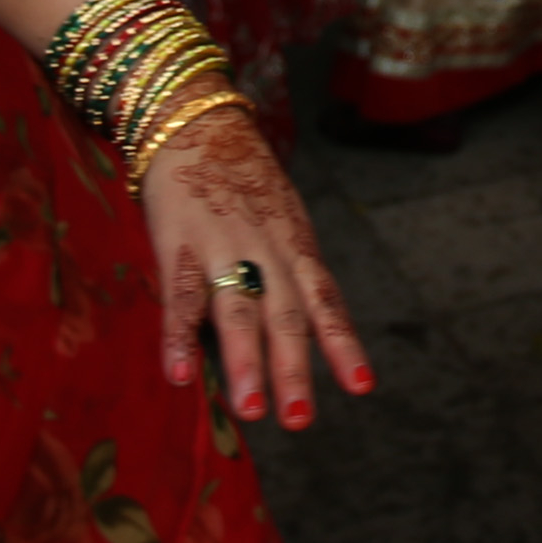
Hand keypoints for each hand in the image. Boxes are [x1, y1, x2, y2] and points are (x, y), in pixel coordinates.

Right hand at [139, 99, 371, 427]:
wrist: (198, 122)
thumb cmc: (242, 185)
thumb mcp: (280, 223)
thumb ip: (284, 278)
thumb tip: (290, 341)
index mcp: (295, 247)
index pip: (326, 303)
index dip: (343, 345)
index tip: (362, 388)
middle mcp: (266, 251)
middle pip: (285, 316)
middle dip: (293, 369)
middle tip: (299, 420)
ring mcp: (223, 247)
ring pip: (237, 310)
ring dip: (245, 361)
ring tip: (251, 410)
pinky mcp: (179, 243)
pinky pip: (180, 296)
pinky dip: (180, 337)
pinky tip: (181, 376)